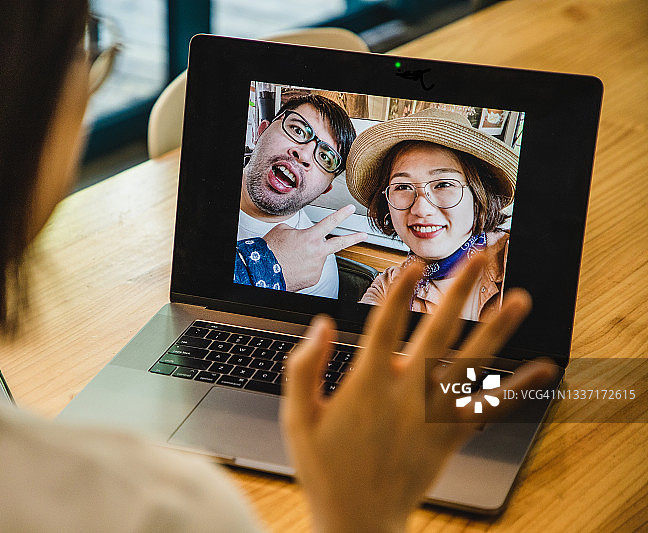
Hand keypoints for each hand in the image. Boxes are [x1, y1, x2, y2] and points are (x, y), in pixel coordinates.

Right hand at [263, 205, 366, 291]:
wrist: (264, 271)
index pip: (330, 222)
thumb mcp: (283, 230)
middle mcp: (317, 252)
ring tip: (294, 257)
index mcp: (311, 237)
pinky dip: (306, 268)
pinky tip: (296, 266)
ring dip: (310, 256)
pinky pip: (313, 270)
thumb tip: (300, 233)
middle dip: (354, 237)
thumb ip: (297, 229)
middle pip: (340, 243)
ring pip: (318, 257)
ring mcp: (317, 266)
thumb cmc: (271, 252)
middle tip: (363, 235)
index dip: (342, 214)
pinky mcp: (314, 278)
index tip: (350, 209)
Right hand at [281, 254, 556, 532]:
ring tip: (520, 298)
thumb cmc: (326, 467)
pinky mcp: (450, 437)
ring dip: (497, 328)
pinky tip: (541, 368)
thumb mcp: (297, 417)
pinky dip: (517, 387)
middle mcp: (406, 395)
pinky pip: (488, 408)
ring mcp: (432, 416)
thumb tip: (322, 326)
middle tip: (479, 258)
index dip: (401, 290)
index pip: (385, 324)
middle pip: (438, 331)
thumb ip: (303, 367)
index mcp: (366, 385)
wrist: (358, 520)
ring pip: (472, 363)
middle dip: (460, 290)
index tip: (415, 263)